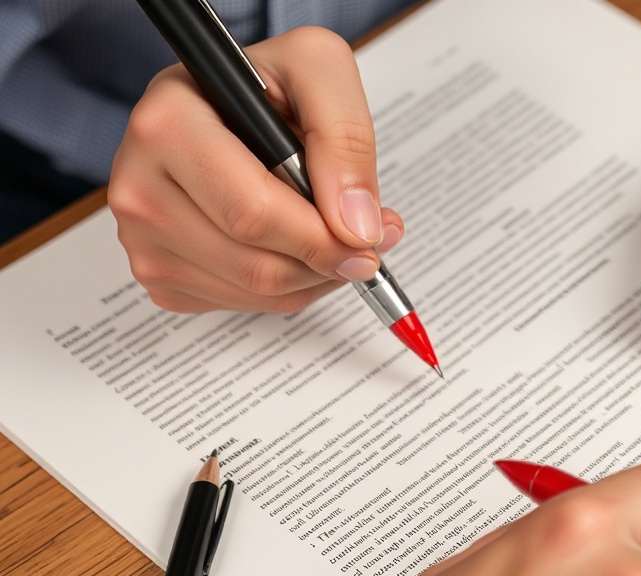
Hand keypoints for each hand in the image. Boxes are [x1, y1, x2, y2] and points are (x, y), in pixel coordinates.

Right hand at [108, 27, 403, 312]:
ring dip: (312, 279)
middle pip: (255, 264)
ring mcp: (142, 236)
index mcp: (166, 124)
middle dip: (325, 263)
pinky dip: (285, 290)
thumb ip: (346, 138)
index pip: (252, 213)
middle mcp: (138, 184)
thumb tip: (356, 226)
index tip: (368, 239)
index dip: (321, 237)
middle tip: (365, 248)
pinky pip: (239, 305)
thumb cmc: (267, 86)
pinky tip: (293, 249)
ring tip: (334, 240)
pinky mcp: (157, 272)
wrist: (228, 104)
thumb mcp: (318, 71)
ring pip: (253, 293)